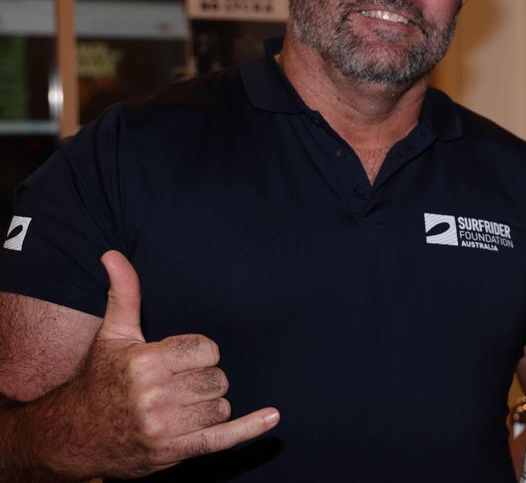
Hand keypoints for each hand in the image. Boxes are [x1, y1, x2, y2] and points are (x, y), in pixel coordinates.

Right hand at [45, 251, 278, 478]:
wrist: (73, 434)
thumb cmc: (100, 379)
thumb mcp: (112, 335)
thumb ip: (124, 294)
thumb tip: (113, 255)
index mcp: (144, 363)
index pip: (207, 350)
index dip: (200, 353)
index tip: (181, 359)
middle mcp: (153, 397)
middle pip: (217, 379)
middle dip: (204, 380)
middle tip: (178, 384)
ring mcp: (163, 428)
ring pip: (221, 407)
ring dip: (210, 405)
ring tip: (181, 404)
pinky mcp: (171, 452)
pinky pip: (221, 439)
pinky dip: (249, 429)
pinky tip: (271, 417)